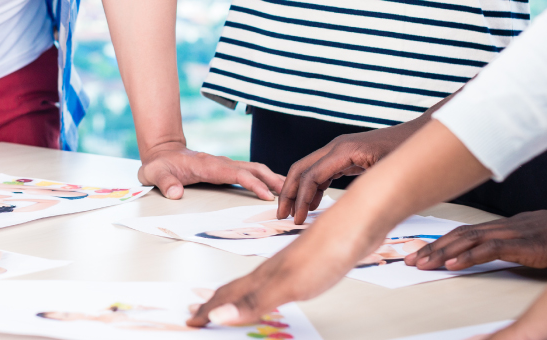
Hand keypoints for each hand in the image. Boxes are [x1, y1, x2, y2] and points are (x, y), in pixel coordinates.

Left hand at [137, 141, 282, 200]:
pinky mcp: (227, 169)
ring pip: (255, 169)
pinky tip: (277, 187)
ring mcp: (225, 165)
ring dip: (273, 178)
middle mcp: (220, 163)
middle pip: (252, 168)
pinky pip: (250, 172)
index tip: (267, 195)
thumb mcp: (154, 174)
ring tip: (292, 191)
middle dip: (272, 180)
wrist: (162, 153)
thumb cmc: (159, 165)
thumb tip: (175, 194)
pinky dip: (265, 179)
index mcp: (207, 165)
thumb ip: (165, 183)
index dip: (253, 183)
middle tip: (292, 193)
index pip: (235, 173)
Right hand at [186, 225, 372, 326]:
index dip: (207, 310)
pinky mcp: (304, 267)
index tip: (191, 320)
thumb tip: (218, 315)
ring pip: (252, 285)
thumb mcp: (287, 285)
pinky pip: (272, 284)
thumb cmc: (325, 253)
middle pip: (235, 289)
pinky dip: (261, 293)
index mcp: (262, 276)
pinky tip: (273, 292)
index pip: (226, 296)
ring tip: (227, 305)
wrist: (355, 226)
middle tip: (199, 313)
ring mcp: (287, 267)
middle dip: (214, 303)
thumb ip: (254, 302)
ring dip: (235, 297)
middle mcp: (270, 270)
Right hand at [279, 121, 421, 222]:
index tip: (297, 220)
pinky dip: (313, 187)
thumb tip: (347, 213)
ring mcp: (340, 150)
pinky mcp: (346, 155)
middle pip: (301, 168)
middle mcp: (336, 147)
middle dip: (288, 192)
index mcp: (343, 150)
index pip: (311, 176)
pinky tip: (314, 204)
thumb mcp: (388, 172)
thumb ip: (365, 189)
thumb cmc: (408, 152)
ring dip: (298, 190)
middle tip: (282, 215)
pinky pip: (322, 171)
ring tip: (294, 213)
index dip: (301, 199)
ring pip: (308, 170)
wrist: (421, 134)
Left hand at [406, 205, 546, 270]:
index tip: (418, 252)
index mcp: (500, 225)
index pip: (461, 232)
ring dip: (443, 252)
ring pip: (469, 241)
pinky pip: (491, 249)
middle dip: (432, 248)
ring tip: (423, 262)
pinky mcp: (524, 243)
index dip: (438, 242)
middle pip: (458, 235)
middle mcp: (501, 226)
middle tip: (411, 260)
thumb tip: (484, 253)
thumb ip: (505, 245)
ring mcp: (512, 233)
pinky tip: (453, 264)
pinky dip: (469, 256)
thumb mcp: (526, 239)